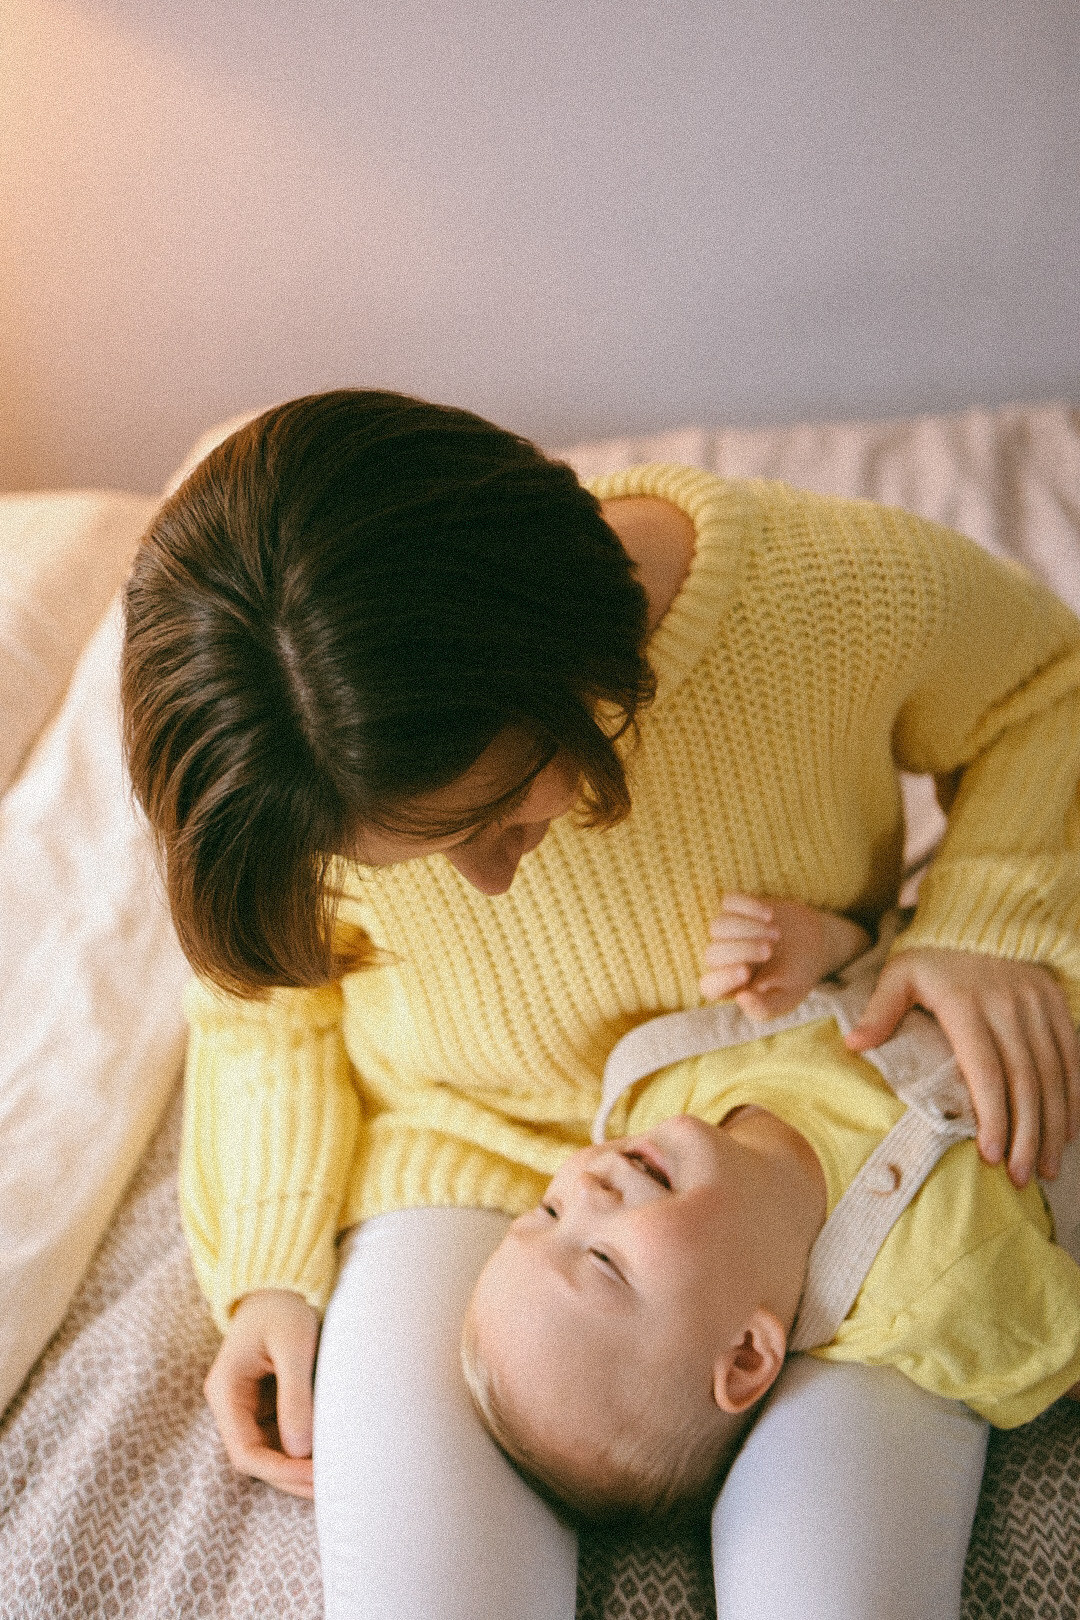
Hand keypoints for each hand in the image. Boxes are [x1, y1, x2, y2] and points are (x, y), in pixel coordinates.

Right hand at [203, 1288, 319, 1498]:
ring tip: (332, 1481)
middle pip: (256, 1459)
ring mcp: (247, 1406)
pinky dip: (301, 1451)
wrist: (279, 1283)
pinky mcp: (265, 1403)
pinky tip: (325, 1458)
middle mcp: (231, 1405)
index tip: (315, 1476)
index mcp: (226, 1391)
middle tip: (330, 1489)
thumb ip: (295, 1395)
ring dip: (296, 1469)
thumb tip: (300, 1449)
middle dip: (290, 1477)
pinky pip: (280, 1437)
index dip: (279, 1471)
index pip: (245, 1452)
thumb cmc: (284, 1308)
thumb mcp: (293, 1345)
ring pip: (268, 1453)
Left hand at [700, 894, 869, 1020]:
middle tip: (769, 950)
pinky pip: (728, 902)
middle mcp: (723, 960)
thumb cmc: (797, 977)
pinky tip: (770, 914)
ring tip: (776, 934)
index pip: (710, 986)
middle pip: (712, 953)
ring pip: (718, 926)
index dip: (723, 978)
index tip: (746, 971)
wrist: (816, 945)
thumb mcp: (787, 999)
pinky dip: (747, 906)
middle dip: (741, 950)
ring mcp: (728, 932)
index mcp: (731, 987)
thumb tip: (741, 998)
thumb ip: (764, 1008)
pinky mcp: (737, 909)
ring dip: (747, 929)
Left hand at [845, 947, 1079, 1187]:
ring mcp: (1038, 1006)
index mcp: (967, 1005)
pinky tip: (1069, 1131)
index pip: (986, 1071)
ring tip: (1048, 1168)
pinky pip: (1072, 1056)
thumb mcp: (902, 971)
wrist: (984, 909)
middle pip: (1024, 1082)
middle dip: (1027, 1135)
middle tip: (1023, 1179)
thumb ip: (881, 1010)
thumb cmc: (935, 950)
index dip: (994, 1116)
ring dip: (1053, 1126)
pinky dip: (1073, 1096)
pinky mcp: (1057, 1004)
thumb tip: (852, 1046)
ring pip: (1053, 1075)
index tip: (993, 1156)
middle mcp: (1009, 1008)